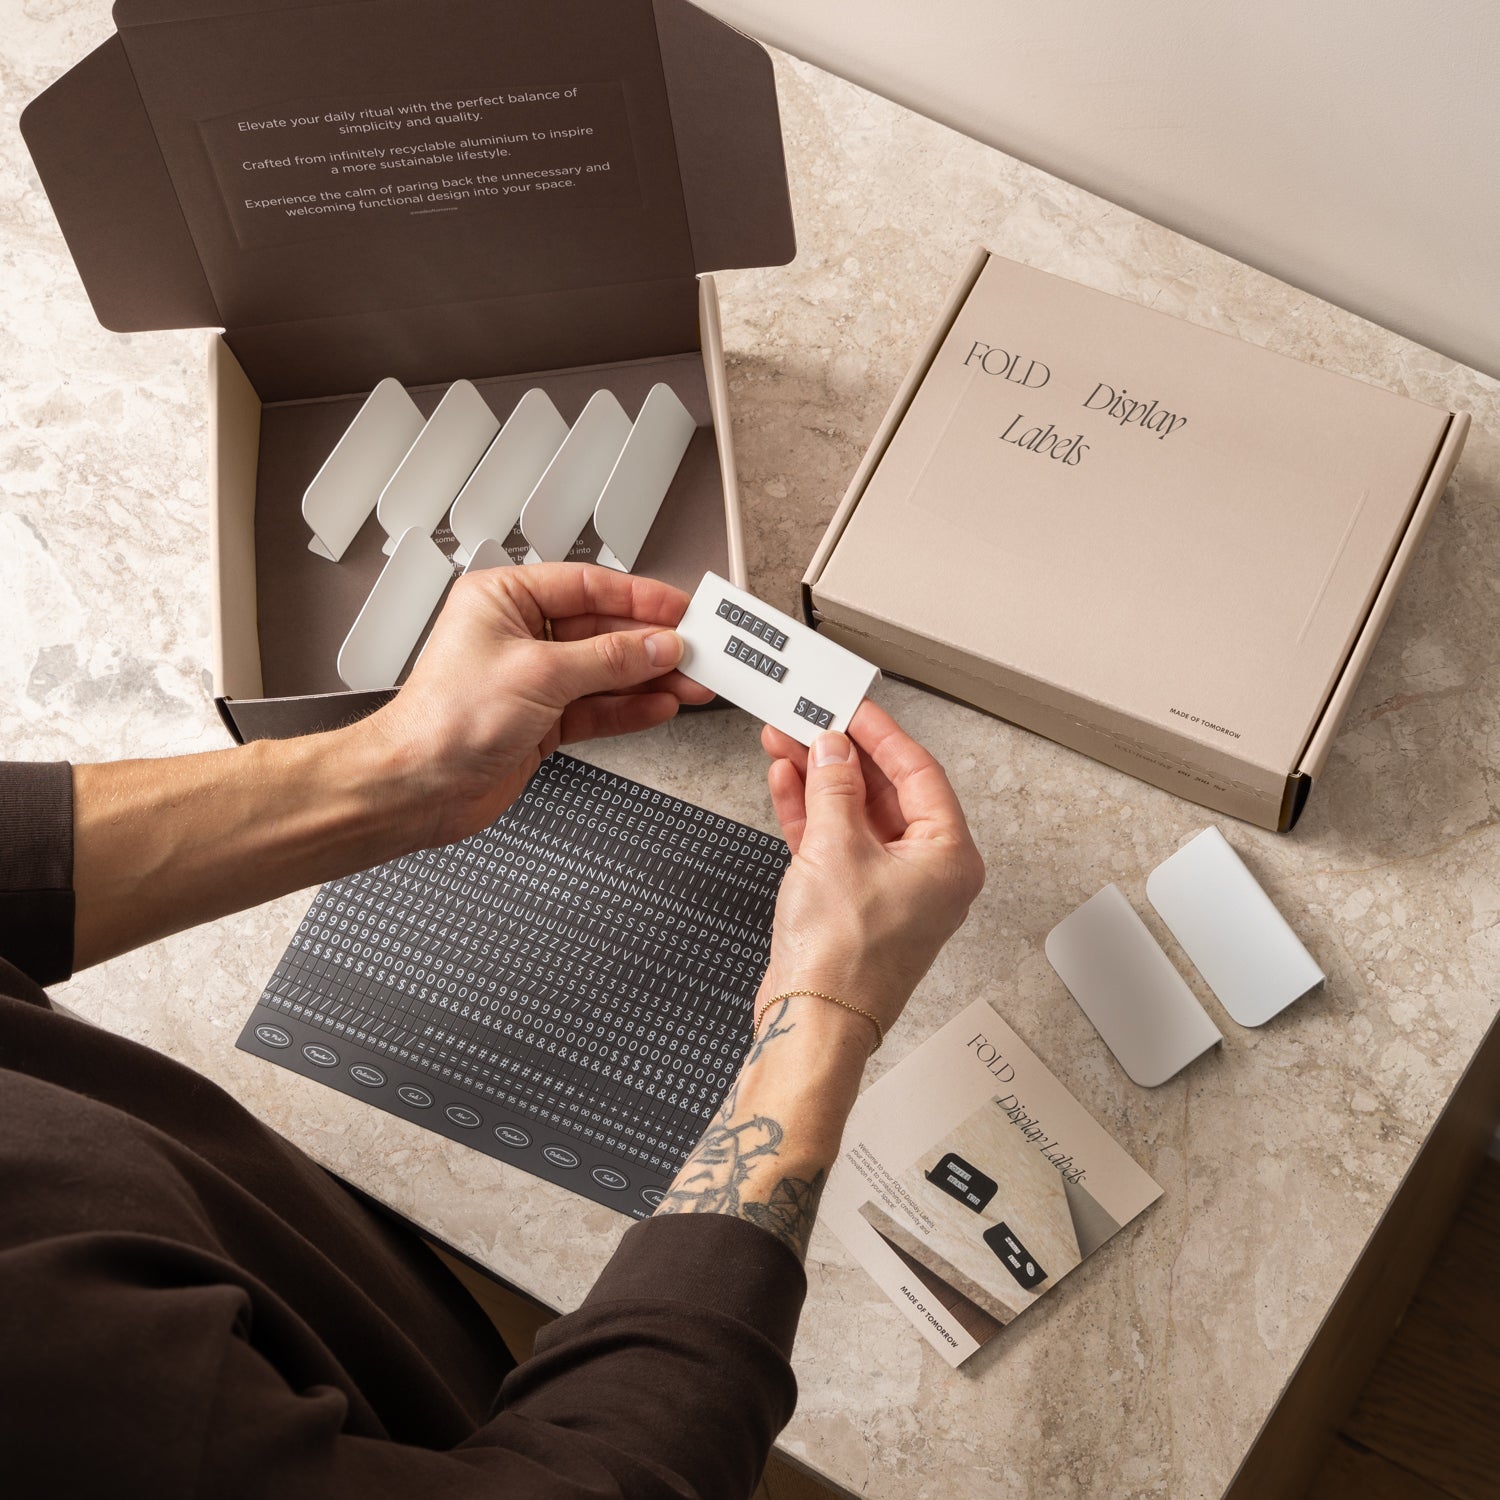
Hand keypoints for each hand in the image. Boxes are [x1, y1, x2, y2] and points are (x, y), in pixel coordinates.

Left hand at [360, 562, 712, 848]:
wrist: (417, 788)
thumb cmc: (443, 721)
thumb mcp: (540, 674)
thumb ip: (609, 659)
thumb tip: (656, 645)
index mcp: (503, 599)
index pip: (587, 586)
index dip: (639, 599)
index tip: (681, 611)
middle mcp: (518, 635)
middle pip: (603, 630)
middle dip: (652, 645)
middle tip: (697, 652)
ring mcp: (533, 680)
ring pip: (607, 672)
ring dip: (650, 679)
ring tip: (693, 682)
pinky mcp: (542, 720)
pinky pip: (599, 707)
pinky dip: (631, 708)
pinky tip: (661, 706)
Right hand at [757, 702, 984, 1040]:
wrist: (813, 1021)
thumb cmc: (844, 959)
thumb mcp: (836, 847)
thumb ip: (834, 787)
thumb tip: (832, 750)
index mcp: (949, 857)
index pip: (920, 772)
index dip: (881, 734)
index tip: (852, 707)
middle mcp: (928, 873)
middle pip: (886, 792)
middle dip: (842, 756)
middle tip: (810, 721)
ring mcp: (889, 890)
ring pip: (855, 816)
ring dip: (820, 780)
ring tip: (786, 743)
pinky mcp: (853, 904)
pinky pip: (836, 844)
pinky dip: (811, 814)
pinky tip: (787, 783)